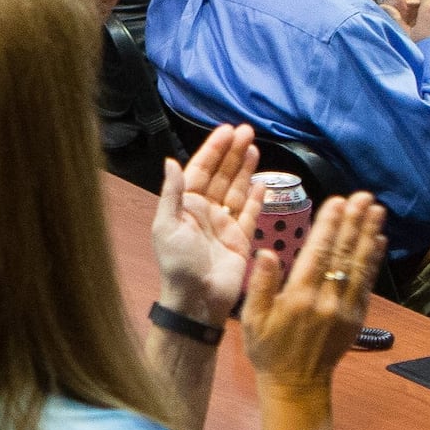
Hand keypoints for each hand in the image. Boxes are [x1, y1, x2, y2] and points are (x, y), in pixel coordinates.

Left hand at [151, 123, 259, 322]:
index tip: (226, 130)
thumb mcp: (167, 226)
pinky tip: (262, 182)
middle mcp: (205, 211)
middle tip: (247, 130)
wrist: (197, 299)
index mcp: (185, 205)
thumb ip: (172, 193)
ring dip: (245, 169)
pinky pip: (250, 213)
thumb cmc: (178, 263)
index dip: (213, 149)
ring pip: (237, 190)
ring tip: (254, 147)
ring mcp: (224, 224)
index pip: (201, 169)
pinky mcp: (240, 238)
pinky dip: (257, 198)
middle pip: (222, 175)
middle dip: (233, 153)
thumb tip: (171, 159)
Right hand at [240, 190, 385, 397]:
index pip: (318, 253)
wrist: (296, 385)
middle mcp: (326, 300)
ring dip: (369, 236)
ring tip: (377, 211)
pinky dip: (373, 261)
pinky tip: (377, 242)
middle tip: (365, 197)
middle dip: (354, 223)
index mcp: (299, 297)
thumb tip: (267, 252)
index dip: (329, 225)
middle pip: (343, 254)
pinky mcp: (356, 318)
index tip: (338, 201)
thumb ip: (260, 284)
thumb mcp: (253, 319)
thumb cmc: (269, 349)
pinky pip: (367, 284)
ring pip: (360, 266)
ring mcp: (345, 309)